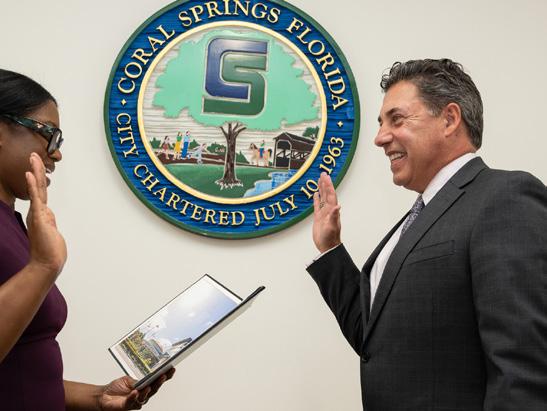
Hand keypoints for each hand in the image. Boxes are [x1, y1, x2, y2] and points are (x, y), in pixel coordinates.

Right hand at [25, 153, 66, 276]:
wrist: (47, 263)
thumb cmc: (50, 250)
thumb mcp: (51, 231)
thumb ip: (49, 222)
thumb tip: (49, 216)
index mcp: (41, 214)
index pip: (40, 192)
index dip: (39, 178)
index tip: (36, 166)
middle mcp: (37, 211)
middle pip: (37, 186)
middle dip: (36, 169)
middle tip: (33, 154)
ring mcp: (37, 213)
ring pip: (37, 188)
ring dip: (35, 171)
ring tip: (33, 157)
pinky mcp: (39, 217)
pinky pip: (36, 198)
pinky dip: (32, 186)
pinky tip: (29, 174)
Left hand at [98, 369, 175, 409]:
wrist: (103, 396)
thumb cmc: (116, 388)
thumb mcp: (128, 380)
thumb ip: (137, 380)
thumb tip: (145, 377)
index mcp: (144, 387)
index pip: (157, 381)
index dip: (165, 376)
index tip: (171, 368)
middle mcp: (142, 395)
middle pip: (154, 389)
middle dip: (160, 382)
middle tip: (164, 375)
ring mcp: (136, 401)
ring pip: (145, 397)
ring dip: (147, 391)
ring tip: (149, 385)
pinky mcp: (127, 406)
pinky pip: (132, 401)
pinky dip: (133, 397)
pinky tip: (135, 392)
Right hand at [312, 173, 341, 252]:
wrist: (327, 246)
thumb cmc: (330, 238)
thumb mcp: (332, 227)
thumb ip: (334, 216)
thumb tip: (338, 206)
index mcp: (332, 210)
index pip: (330, 195)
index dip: (328, 186)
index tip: (326, 177)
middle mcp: (329, 210)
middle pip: (327, 193)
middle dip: (325, 183)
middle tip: (323, 174)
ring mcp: (324, 213)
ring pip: (323, 197)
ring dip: (321, 189)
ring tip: (320, 180)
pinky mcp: (318, 217)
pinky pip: (317, 205)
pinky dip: (316, 199)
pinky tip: (316, 193)